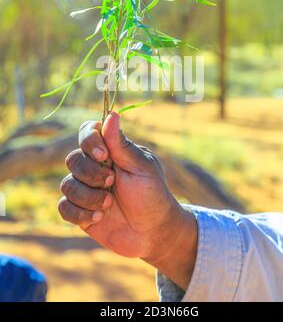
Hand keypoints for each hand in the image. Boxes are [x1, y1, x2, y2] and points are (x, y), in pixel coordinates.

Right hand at [58, 112, 196, 289]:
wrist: (153, 232)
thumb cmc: (152, 195)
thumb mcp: (142, 167)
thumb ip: (122, 144)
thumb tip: (112, 114)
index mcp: (111, 151)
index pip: (88, 131)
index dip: (89, 141)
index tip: (105, 156)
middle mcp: (94, 167)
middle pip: (73, 159)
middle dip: (91, 174)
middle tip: (113, 183)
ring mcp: (85, 189)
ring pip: (67, 184)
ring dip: (89, 196)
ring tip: (109, 204)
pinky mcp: (79, 211)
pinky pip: (64, 207)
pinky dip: (80, 213)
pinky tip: (99, 218)